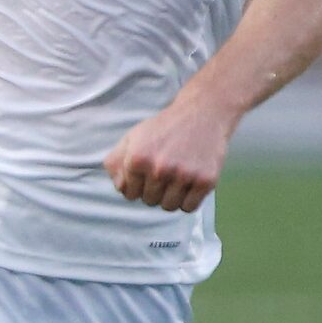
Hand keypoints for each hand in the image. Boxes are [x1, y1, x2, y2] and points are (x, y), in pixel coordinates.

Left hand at [104, 92, 236, 212]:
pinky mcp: (205, 181)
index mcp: (137, 159)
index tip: (147, 173)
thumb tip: (120, 187)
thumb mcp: (132, 138)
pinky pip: (189, 207)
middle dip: (154, 190)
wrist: (202, 114)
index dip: (138, 185)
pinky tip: (188, 184)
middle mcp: (159, 169)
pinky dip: (188, 200)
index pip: (129, 194)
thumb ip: (116, 162)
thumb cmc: (163, 129)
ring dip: (170, 197)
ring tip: (176, 178)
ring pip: (169, 207)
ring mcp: (183, 176)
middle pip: (149, 201)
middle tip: (164, 172)